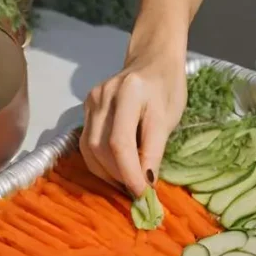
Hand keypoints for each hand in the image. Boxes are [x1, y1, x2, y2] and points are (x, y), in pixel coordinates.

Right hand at [80, 50, 186, 197]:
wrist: (152, 60)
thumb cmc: (167, 88)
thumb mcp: (169, 119)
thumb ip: (155, 150)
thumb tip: (145, 184)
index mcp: (130, 92)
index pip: (121, 143)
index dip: (130, 174)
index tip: (144, 194)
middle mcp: (105, 94)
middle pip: (102, 148)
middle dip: (120, 176)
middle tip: (139, 192)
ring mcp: (91, 100)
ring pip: (90, 149)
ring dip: (109, 173)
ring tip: (128, 184)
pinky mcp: (86, 107)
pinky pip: (87, 143)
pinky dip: (101, 163)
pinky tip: (117, 171)